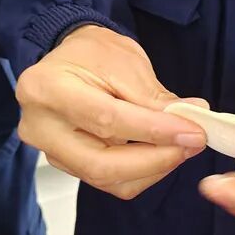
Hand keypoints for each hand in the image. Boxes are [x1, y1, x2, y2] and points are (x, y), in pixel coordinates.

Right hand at [16, 25, 206, 198]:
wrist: (68, 60)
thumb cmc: (92, 54)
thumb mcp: (125, 62)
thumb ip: (155, 97)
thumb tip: (193, 118)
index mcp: (48, 89)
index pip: (107, 119)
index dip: (154, 130)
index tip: (193, 131)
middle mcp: (41, 127)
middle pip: (101, 164)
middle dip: (155, 160)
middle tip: (191, 144)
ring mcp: (50, 151)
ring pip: (107, 178)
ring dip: (152, 168)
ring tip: (182, 146)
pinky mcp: (66, 164)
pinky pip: (108, 180)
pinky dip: (141, 171)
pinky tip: (162, 153)